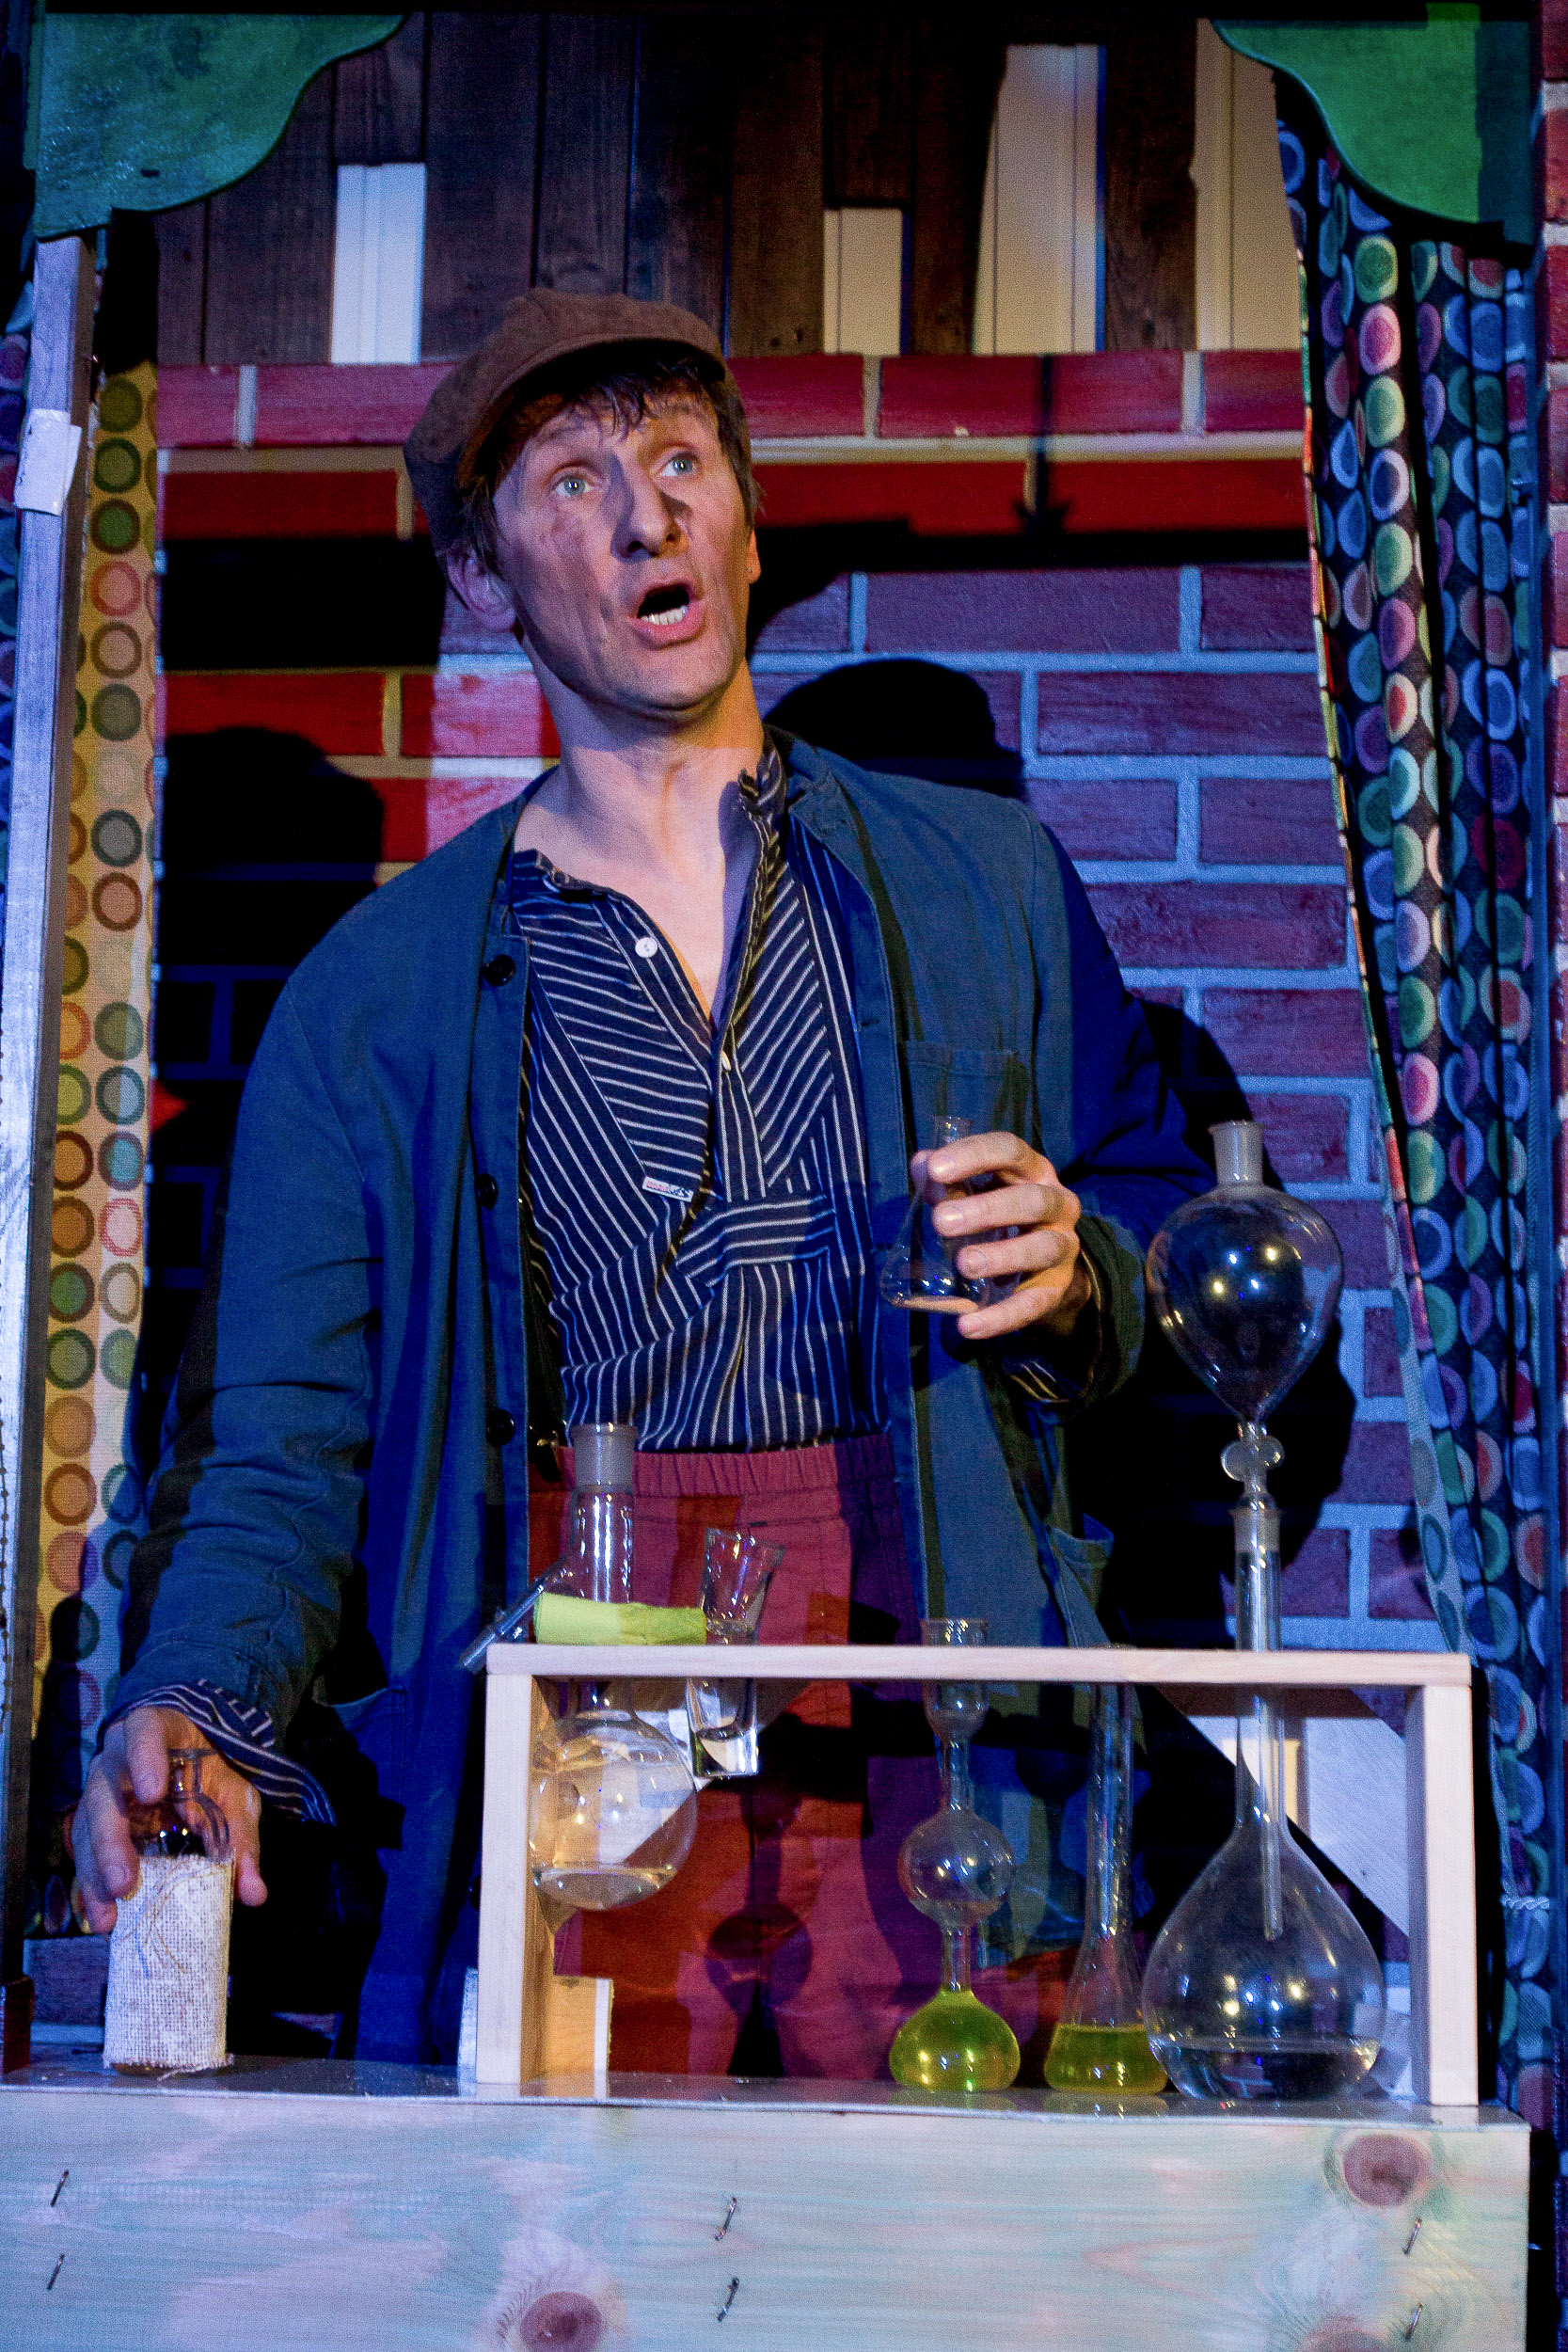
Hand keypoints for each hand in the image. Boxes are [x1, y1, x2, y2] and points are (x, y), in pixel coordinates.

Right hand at [69, 1707, 266, 1933]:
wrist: (191, 1772)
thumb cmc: (212, 1776)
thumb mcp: (235, 1798)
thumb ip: (242, 1838)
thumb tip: (255, 1893)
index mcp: (156, 1733)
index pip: (143, 1729)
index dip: (143, 1756)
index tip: (151, 1792)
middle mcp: (117, 1760)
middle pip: (104, 1793)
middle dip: (111, 1840)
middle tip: (124, 1882)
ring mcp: (100, 1793)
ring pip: (86, 1830)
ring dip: (95, 1874)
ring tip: (109, 1914)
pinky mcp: (93, 1826)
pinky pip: (85, 1855)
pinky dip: (91, 1889)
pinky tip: (103, 1919)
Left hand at [915, 1129, 1091, 1344]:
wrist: (1040, 1268)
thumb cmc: (997, 1218)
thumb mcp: (972, 1194)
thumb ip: (945, 1182)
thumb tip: (921, 1166)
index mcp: (1032, 1171)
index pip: (1010, 1150)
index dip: (974, 1155)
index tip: (935, 1169)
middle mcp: (1057, 1203)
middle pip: (1030, 1200)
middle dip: (985, 1210)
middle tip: (941, 1221)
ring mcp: (1062, 1246)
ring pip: (1041, 1248)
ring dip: (1001, 1256)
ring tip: (963, 1264)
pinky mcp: (1057, 1289)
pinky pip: (1033, 1304)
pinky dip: (1001, 1317)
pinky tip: (969, 1326)